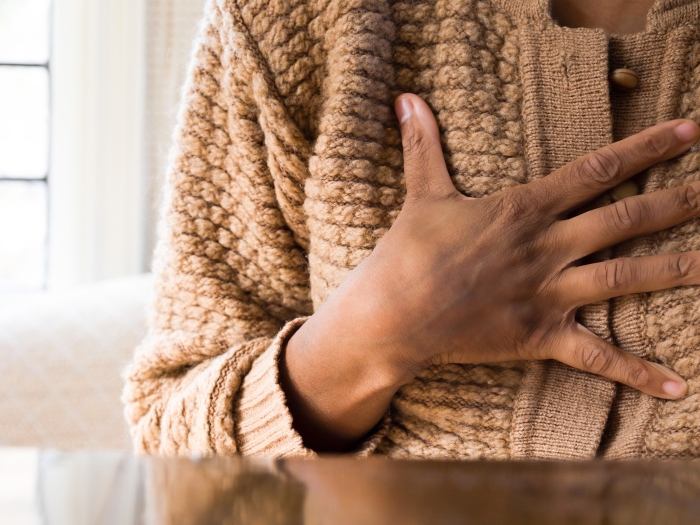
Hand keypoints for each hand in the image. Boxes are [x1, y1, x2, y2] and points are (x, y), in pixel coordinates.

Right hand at [281, 94, 699, 450]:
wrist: (394, 314)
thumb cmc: (408, 253)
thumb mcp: (422, 193)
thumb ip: (424, 144)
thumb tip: (406, 99)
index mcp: (524, 209)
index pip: (597, 171)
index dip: (646, 149)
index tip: (688, 132)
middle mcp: (547, 247)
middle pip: (625, 220)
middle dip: (678, 202)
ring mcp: (548, 293)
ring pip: (626, 279)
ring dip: (676, 270)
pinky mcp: (540, 335)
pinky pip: (597, 357)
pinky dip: (637, 372)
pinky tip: (676, 386)